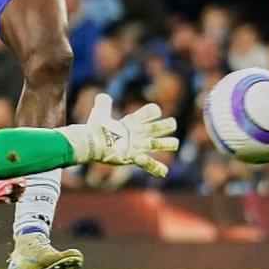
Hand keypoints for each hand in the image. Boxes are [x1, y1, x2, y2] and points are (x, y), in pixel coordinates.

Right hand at [62, 93, 178, 177]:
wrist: (93, 143)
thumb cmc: (96, 129)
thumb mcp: (99, 113)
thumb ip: (103, 103)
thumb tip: (102, 95)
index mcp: (130, 121)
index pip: (147, 112)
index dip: (152, 111)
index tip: (156, 111)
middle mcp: (137, 132)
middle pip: (156, 127)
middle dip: (165, 125)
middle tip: (173, 123)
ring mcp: (137, 145)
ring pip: (156, 144)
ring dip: (167, 144)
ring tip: (175, 144)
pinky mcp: (134, 157)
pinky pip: (148, 164)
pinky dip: (156, 168)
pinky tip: (164, 172)